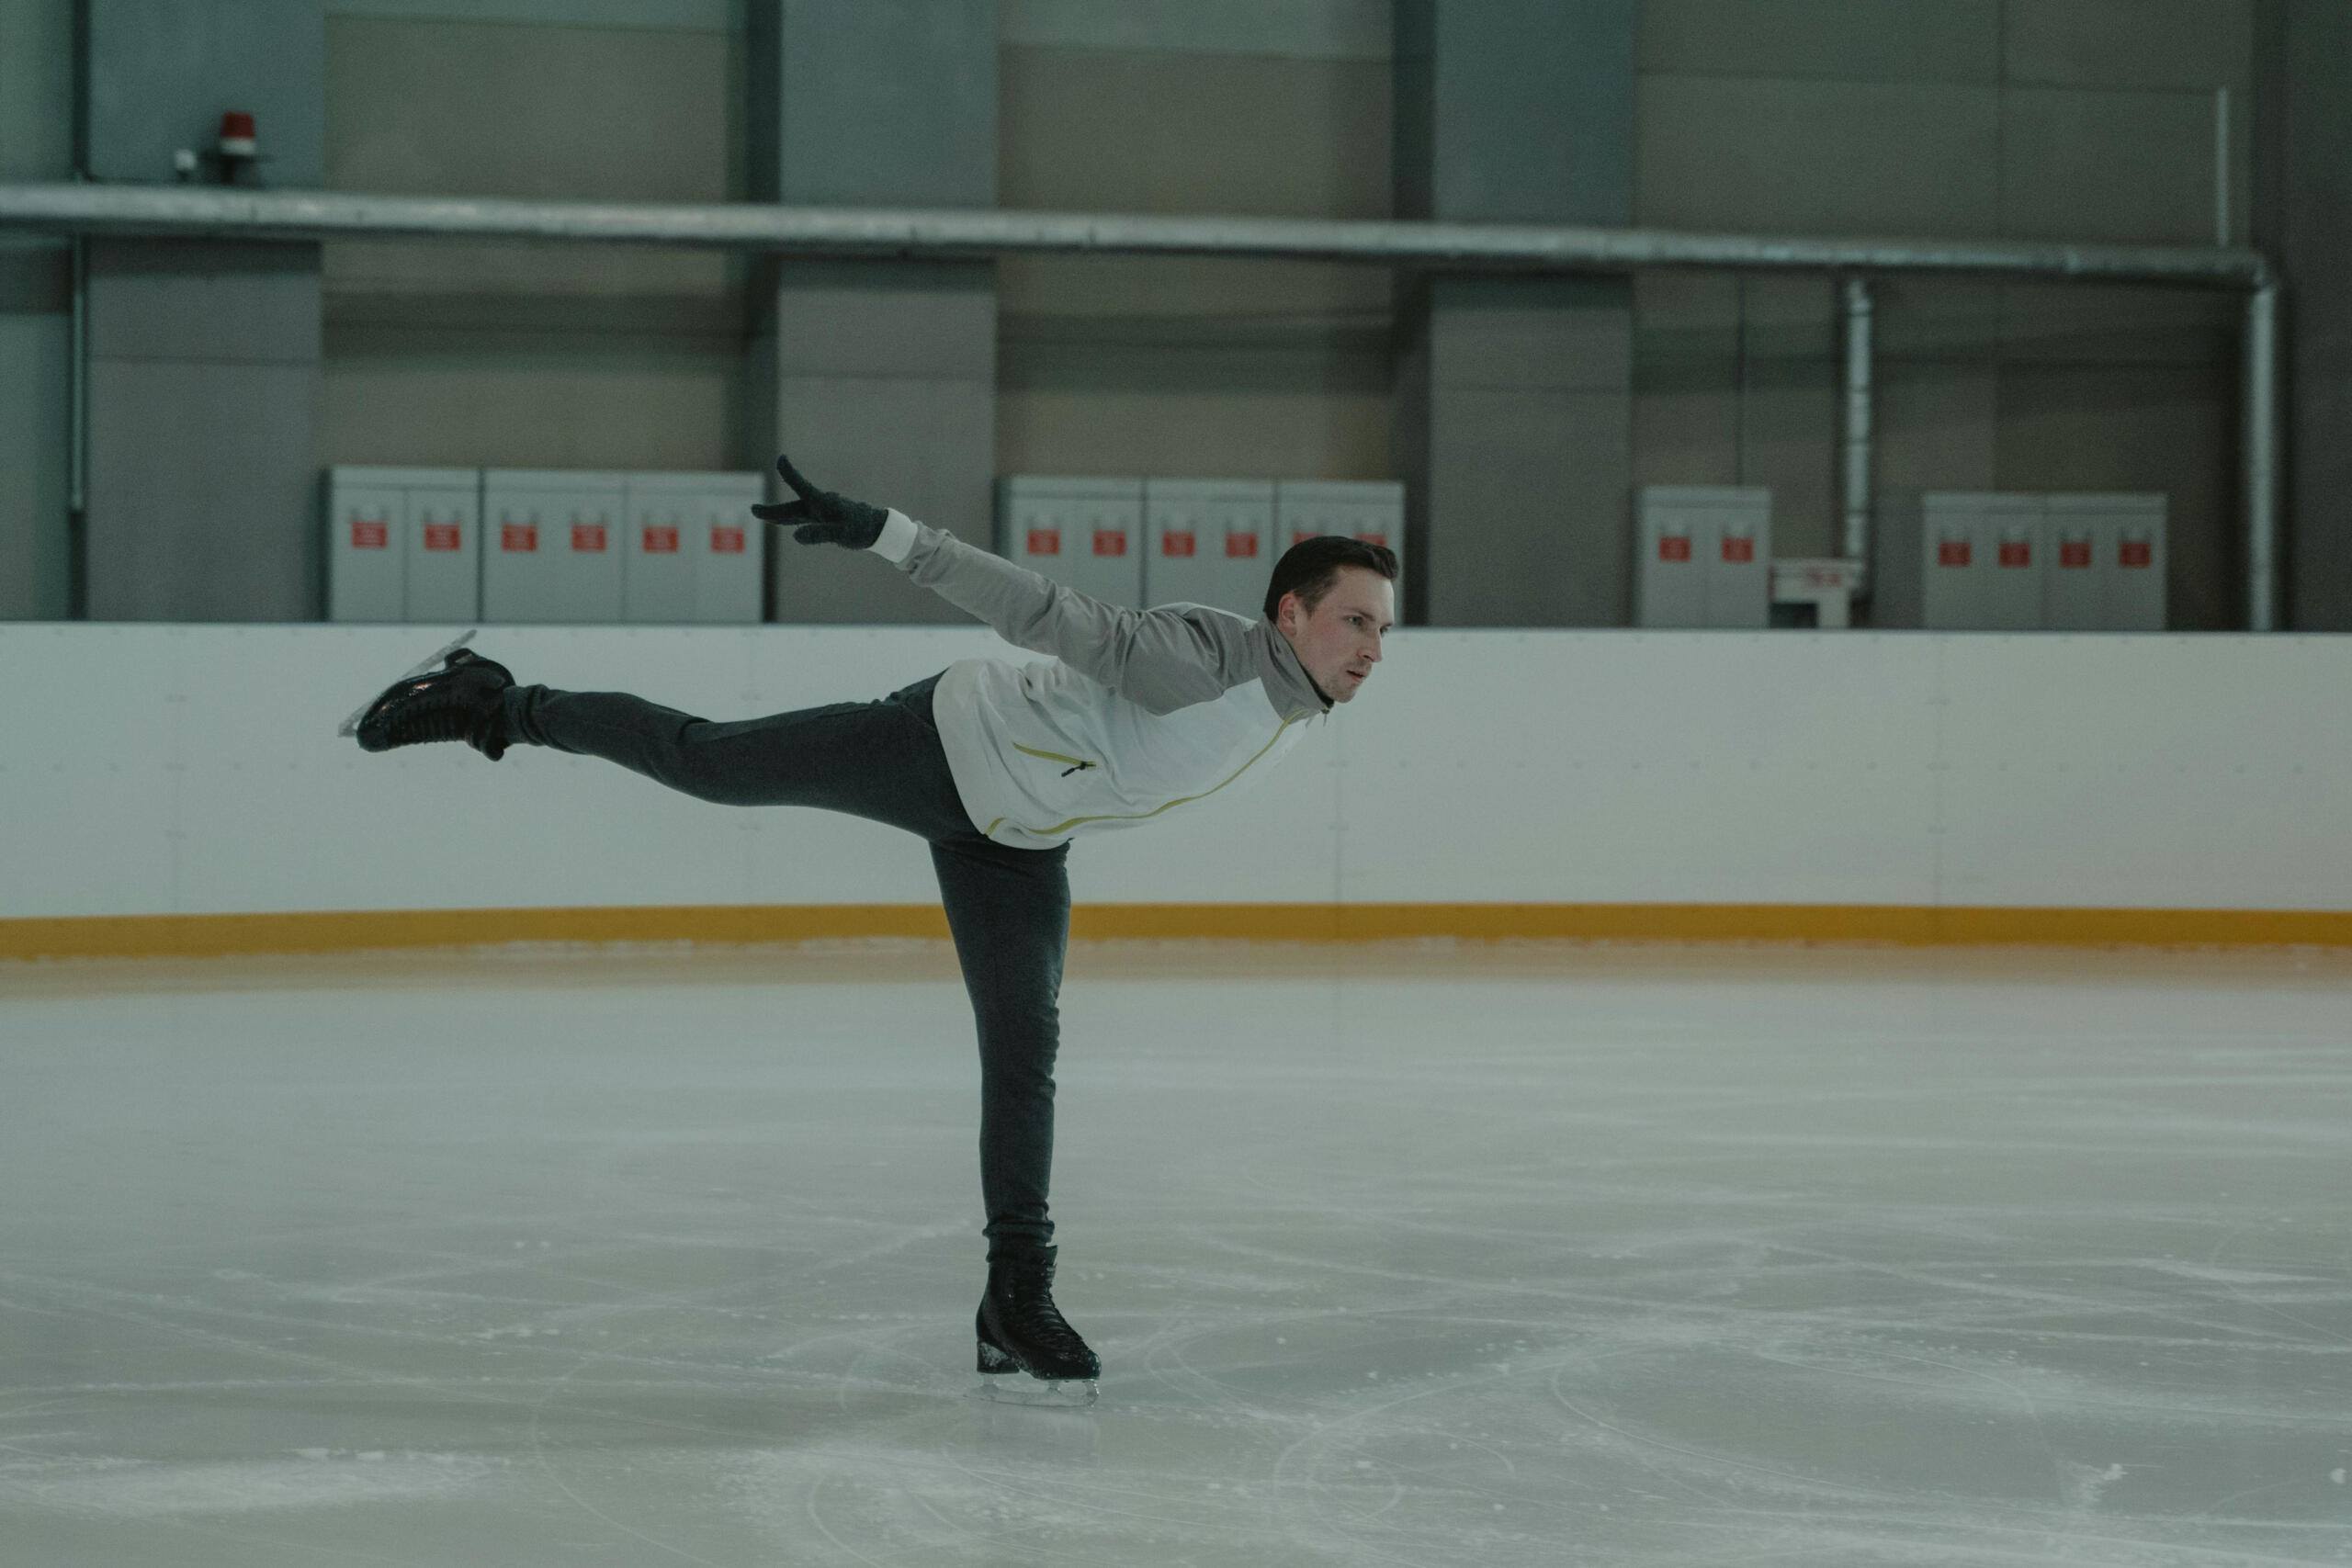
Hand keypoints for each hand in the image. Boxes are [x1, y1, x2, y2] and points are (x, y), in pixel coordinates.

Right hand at [750, 454, 888, 549]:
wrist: (877, 530)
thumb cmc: (861, 529)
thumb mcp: (841, 533)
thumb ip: (819, 534)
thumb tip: (796, 537)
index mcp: (822, 503)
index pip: (801, 486)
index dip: (790, 473)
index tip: (781, 459)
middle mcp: (819, 505)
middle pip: (790, 507)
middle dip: (772, 510)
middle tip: (754, 510)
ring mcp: (821, 513)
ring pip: (795, 513)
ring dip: (779, 515)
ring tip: (762, 515)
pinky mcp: (825, 520)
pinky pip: (803, 519)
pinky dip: (791, 520)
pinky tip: (787, 524)